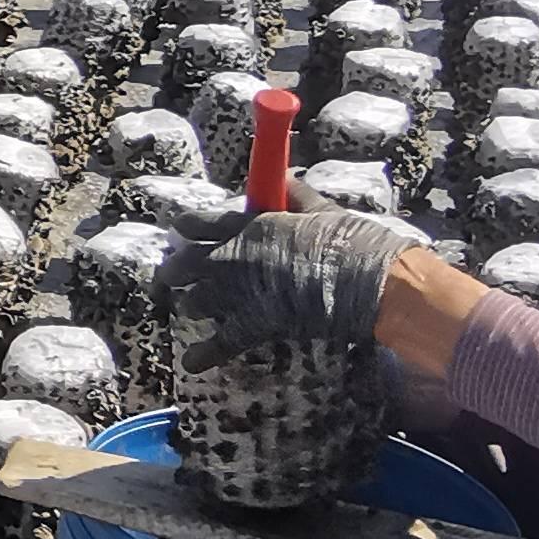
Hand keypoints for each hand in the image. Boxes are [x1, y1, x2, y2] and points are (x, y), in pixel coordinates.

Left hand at [173, 206, 415, 350]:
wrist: (365, 280)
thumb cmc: (346, 239)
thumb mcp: (319, 207)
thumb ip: (295, 195)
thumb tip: (284, 177)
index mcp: (245, 226)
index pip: (196, 224)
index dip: (186, 227)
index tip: (180, 229)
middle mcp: (230, 259)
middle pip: (182, 265)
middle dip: (175, 271)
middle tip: (173, 276)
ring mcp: (237, 295)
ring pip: (193, 302)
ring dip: (192, 304)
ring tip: (193, 308)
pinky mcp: (252, 326)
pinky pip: (217, 345)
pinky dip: (203, 355)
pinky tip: (191, 361)